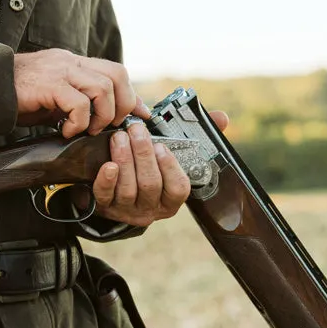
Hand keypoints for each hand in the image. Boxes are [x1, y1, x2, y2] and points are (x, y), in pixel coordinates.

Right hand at [13, 49, 147, 138]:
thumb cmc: (15, 97)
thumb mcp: (52, 98)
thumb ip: (75, 102)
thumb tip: (100, 119)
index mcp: (72, 62)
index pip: (114, 71)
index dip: (132, 95)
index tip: (141, 114)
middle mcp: (69, 61)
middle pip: (116, 75)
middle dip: (121, 105)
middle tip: (107, 126)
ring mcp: (60, 70)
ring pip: (103, 88)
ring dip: (101, 116)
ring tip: (86, 130)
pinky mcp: (49, 84)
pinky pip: (79, 103)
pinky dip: (80, 122)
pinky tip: (67, 131)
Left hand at [92, 110, 229, 227]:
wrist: (114, 190)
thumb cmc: (148, 165)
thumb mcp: (169, 154)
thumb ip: (194, 135)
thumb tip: (221, 118)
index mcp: (171, 198)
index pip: (178, 189)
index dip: (170, 167)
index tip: (162, 146)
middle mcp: (151, 208)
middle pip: (151, 185)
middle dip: (143, 155)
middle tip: (136, 129)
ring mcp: (128, 210)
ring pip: (128, 189)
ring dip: (125, 160)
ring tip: (120, 137)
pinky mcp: (105, 206)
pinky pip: (105, 197)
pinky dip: (106, 180)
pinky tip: (107, 165)